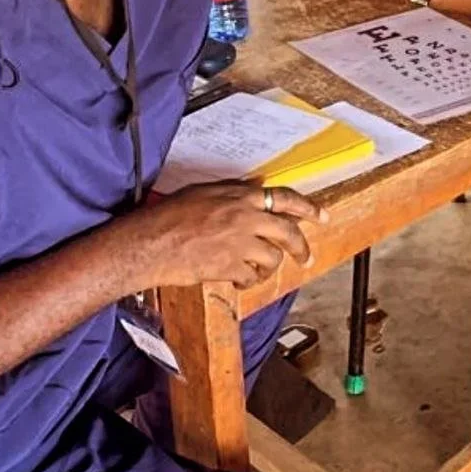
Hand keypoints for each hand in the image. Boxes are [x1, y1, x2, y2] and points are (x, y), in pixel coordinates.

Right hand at [128, 182, 327, 289]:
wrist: (148, 242)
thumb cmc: (169, 215)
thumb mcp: (204, 192)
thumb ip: (233, 192)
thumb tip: (255, 190)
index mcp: (240, 196)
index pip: (285, 198)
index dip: (308, 208)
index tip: (322, 217)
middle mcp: (245, 217)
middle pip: (288, 232)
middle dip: (301, 247)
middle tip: (305, 258)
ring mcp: (238, 242)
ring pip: (273, 258)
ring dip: (267, 268)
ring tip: (256, 271)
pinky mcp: (229, 266)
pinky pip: (251, 277)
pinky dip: (247, 281)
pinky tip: (237, 280)